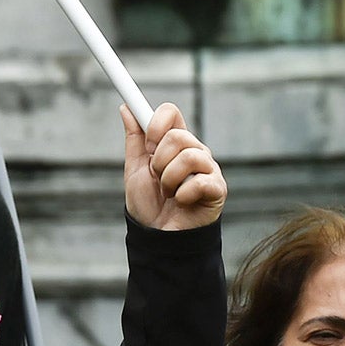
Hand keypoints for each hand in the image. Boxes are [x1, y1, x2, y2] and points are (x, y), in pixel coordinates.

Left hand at [123, 102, 225, 230]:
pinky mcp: (217, 189)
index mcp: (175, 144)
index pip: (171, 113)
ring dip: (169, 180)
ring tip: (168, 193)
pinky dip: (182, 195)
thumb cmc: (149, 204)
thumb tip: (126, 109)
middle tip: (157, 178)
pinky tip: (182, 202)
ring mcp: (208, 169)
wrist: (157, 236)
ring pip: (189, 156)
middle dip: (159, 161)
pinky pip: (199, 181)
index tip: (147, 143)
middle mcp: (195, 151)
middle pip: (178, 135)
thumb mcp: (135, 169)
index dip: (155, 123)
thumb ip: (135, 139)